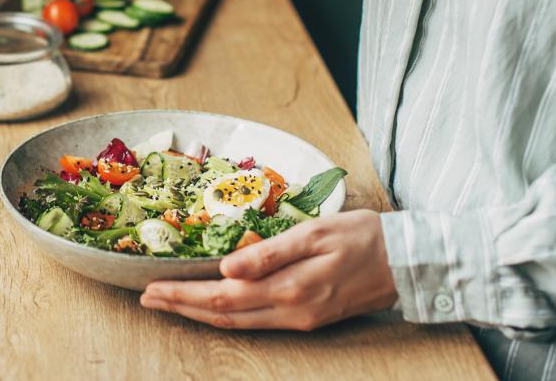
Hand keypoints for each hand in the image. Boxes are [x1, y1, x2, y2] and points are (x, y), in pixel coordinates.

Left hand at [140, 210, 397, 329]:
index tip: (151, 289)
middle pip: (223, 314)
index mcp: (288, 288)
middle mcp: (290, 310)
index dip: (183, 295)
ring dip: (199, 313)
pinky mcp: (308, 318)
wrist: (408, 261)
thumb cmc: (362, 236)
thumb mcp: (314, 234)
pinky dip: (227, 315)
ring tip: (168, 303)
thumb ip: (269, 253)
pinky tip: (212, 306)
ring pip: (237, 322)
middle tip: (147, 299)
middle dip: (181, 306)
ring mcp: (299, 318)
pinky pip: (256, 322)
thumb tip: (225, 269)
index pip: (221, 296)